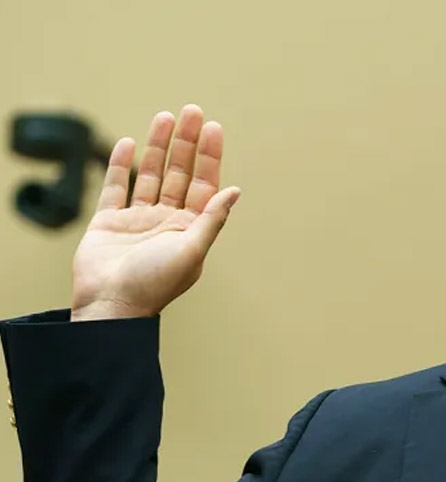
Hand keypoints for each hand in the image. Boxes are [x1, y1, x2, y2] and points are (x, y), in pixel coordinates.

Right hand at [71, 105, 240, 320]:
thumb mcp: (192, 250)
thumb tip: (235, 191)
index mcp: (190, 229)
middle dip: (186, 143)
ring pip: (150, 175)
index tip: (213, 127)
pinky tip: (127, 143)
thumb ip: (212, 219)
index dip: (209, 155)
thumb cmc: (154, 283)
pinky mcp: (108, 222)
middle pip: (180, 173)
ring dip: (158, 147)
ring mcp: (137, 220)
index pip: (204, 184)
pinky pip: (115, 188)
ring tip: (165, 116)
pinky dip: (120, 166)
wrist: (111, 305)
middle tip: (191, 110)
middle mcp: (167, 221)